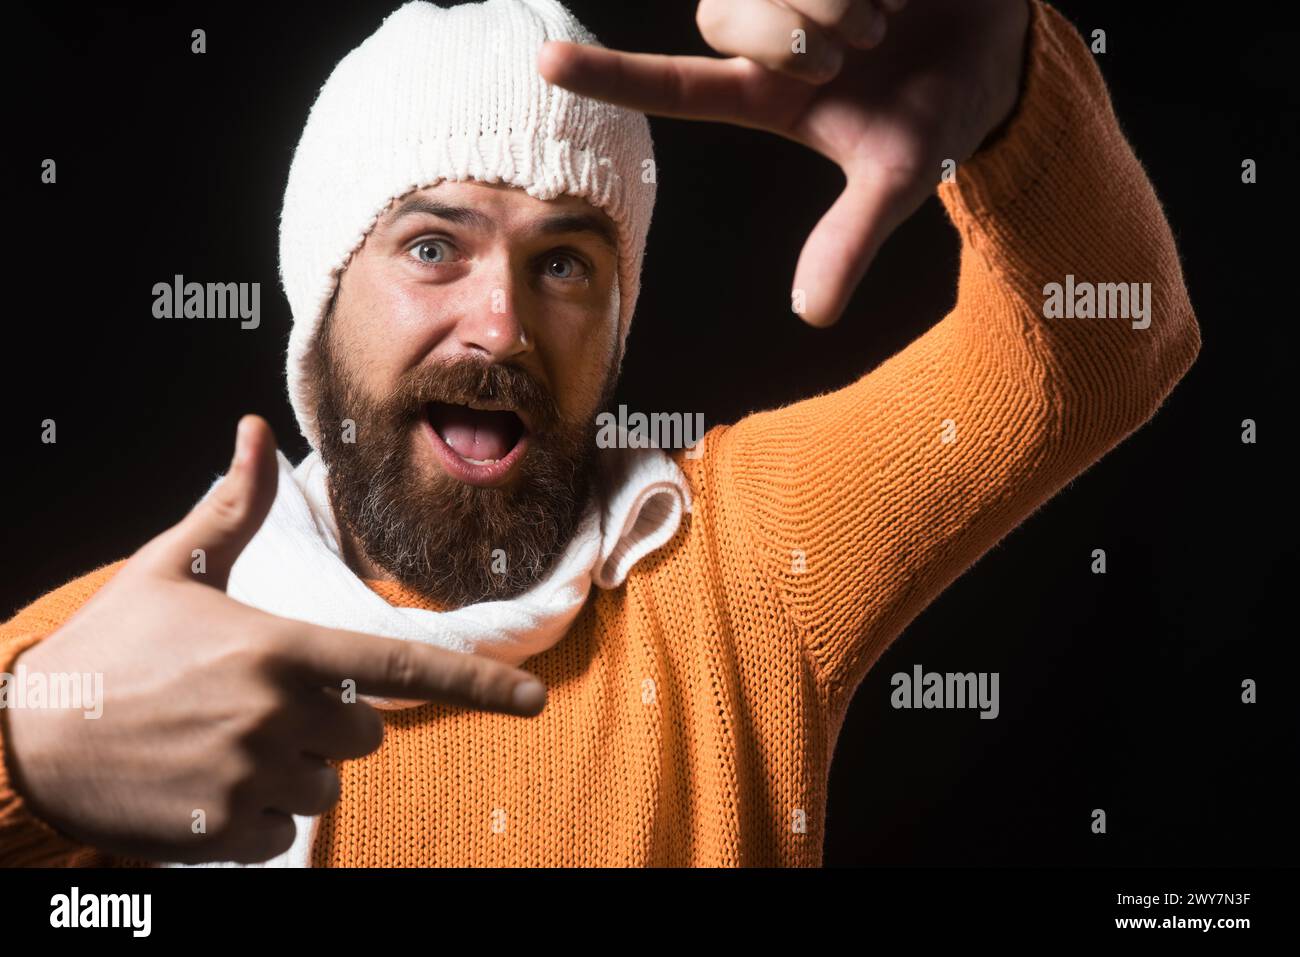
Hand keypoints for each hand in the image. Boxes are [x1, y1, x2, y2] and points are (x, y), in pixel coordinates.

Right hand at [4, 415, 546, 864]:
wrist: (27, 740)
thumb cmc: (110, 648)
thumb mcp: (171, 567)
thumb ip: (233, 507)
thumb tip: (255, 430)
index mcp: (281, 647)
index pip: (401, 667)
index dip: (477, 685)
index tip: (533, 703)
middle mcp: (280, 715)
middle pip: (364, 734)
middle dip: (330, 721)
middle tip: (256, 703)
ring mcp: (254, 778)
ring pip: (328, 786)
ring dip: (294, 770)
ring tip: (222, 742)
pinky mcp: (227, 831)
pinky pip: (286, 833)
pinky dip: (259, 815)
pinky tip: (205, 784)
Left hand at [539, 0, 1030, 326]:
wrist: (998, 43)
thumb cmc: (939, 109)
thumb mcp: (898, 178)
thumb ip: (849, 238)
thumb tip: (811, 315)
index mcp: (768, 96)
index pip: (673, 87)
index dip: (610, 76)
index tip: (543, 63)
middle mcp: (766, 38)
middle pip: (722, 21)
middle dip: (795, 37)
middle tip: (857, 50)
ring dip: (832, 4)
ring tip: (883, 18)